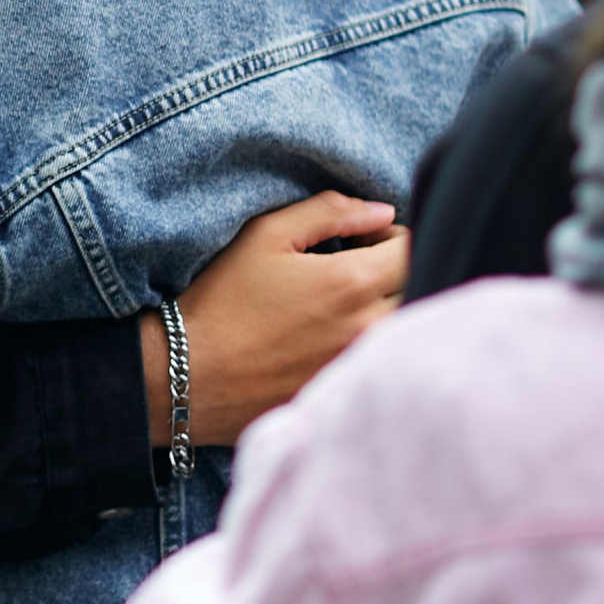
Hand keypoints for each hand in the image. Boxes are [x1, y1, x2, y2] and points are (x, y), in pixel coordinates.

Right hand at [142, 191, 405, 446]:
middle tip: (356, 266)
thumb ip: (330, 212)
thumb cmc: (221, 299)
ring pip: (404, 328)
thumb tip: (380, 211)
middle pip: (418, 288)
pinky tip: (327, 338)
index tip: (361, 239)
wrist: (185, 375)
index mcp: (351, 283)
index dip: (392, 236)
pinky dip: (368, 344)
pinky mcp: (343, 393)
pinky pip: (377, 361)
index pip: (413, 249)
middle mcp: (365, 329)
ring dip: (388, 307)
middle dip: (397, 270)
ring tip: (344, 303)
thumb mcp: (266, 235)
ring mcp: (357, 366)